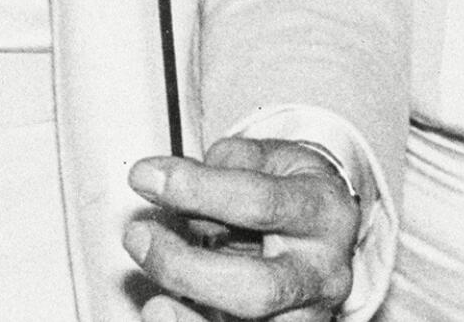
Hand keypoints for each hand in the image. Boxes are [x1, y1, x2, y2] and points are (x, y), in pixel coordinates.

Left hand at [124, 137, 362, 320]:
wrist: (324, 225)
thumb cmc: (289, 186)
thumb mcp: (266, 157)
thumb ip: (220, 169)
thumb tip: (166, 187)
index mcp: (323, 212)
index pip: (259, 203)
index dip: (197, 189)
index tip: (145, 176)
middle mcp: (322, 273)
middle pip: (259, 288)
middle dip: (188, 267)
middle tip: (138, 236)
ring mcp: (307, 315)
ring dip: (190, 317)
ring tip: (151, 301)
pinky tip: (163, 314)